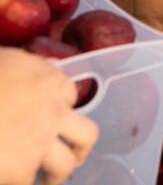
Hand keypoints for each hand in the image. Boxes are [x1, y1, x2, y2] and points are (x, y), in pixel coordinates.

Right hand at [0, 47, 98, 184]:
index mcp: (49, 81)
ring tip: (45, 180)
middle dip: (81, 148)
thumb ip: (30, 65)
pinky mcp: (21, 169)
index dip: (62, 105)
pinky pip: (27, 181)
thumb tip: (50, 64)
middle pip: (87, 135)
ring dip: (55, 175)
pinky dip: (17, 181)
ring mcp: (40, 142)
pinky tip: (8, 177)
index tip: (55, 115)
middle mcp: (53, 112)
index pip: (71, 95)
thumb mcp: (6, 59)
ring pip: (64, 165)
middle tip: (72, 157)